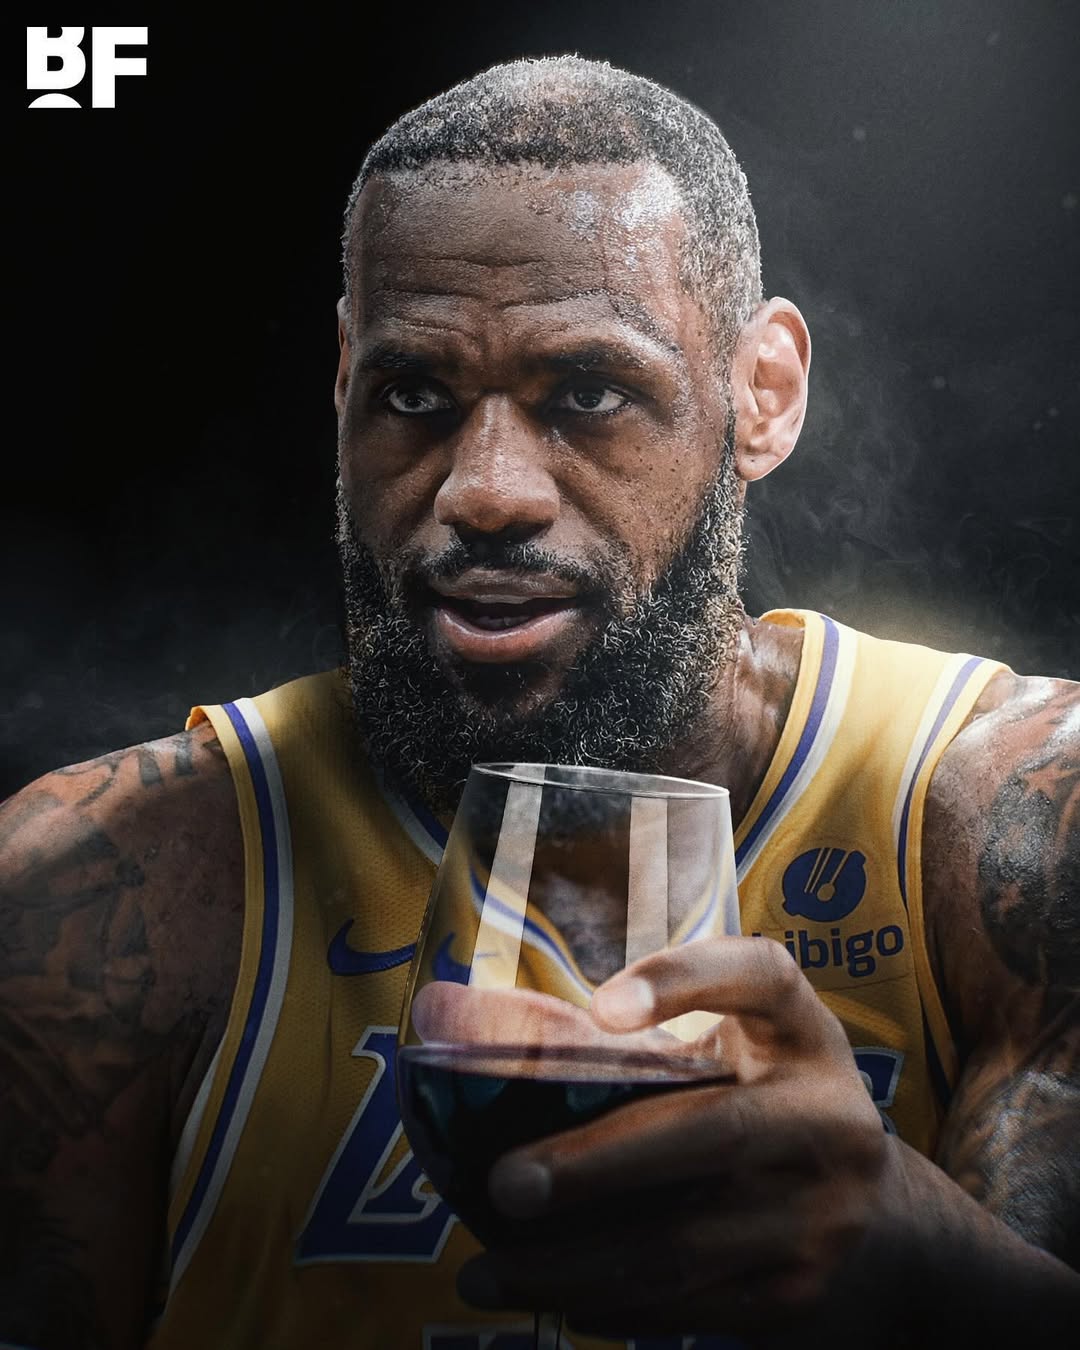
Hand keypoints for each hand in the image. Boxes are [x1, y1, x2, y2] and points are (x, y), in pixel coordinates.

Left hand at [457, 936, 892, 1340]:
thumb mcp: (709, 1050)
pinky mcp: (801, 1289)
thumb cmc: (748, 1100)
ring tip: (485, 1269)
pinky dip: (609, 1306)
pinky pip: (691, 1308)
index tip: (603, 1006)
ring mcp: (824, 1210)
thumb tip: (437, 1006)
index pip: (758, 976)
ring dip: (574, 1263)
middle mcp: (826, 1111)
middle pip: (712, 1134)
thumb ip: (590, 1033)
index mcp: (797, 1027)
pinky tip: (548, 1297)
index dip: (685, 982)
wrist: (871, 1216)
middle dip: (598, 1165)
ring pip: (686, 1245)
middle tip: (504, 1184)